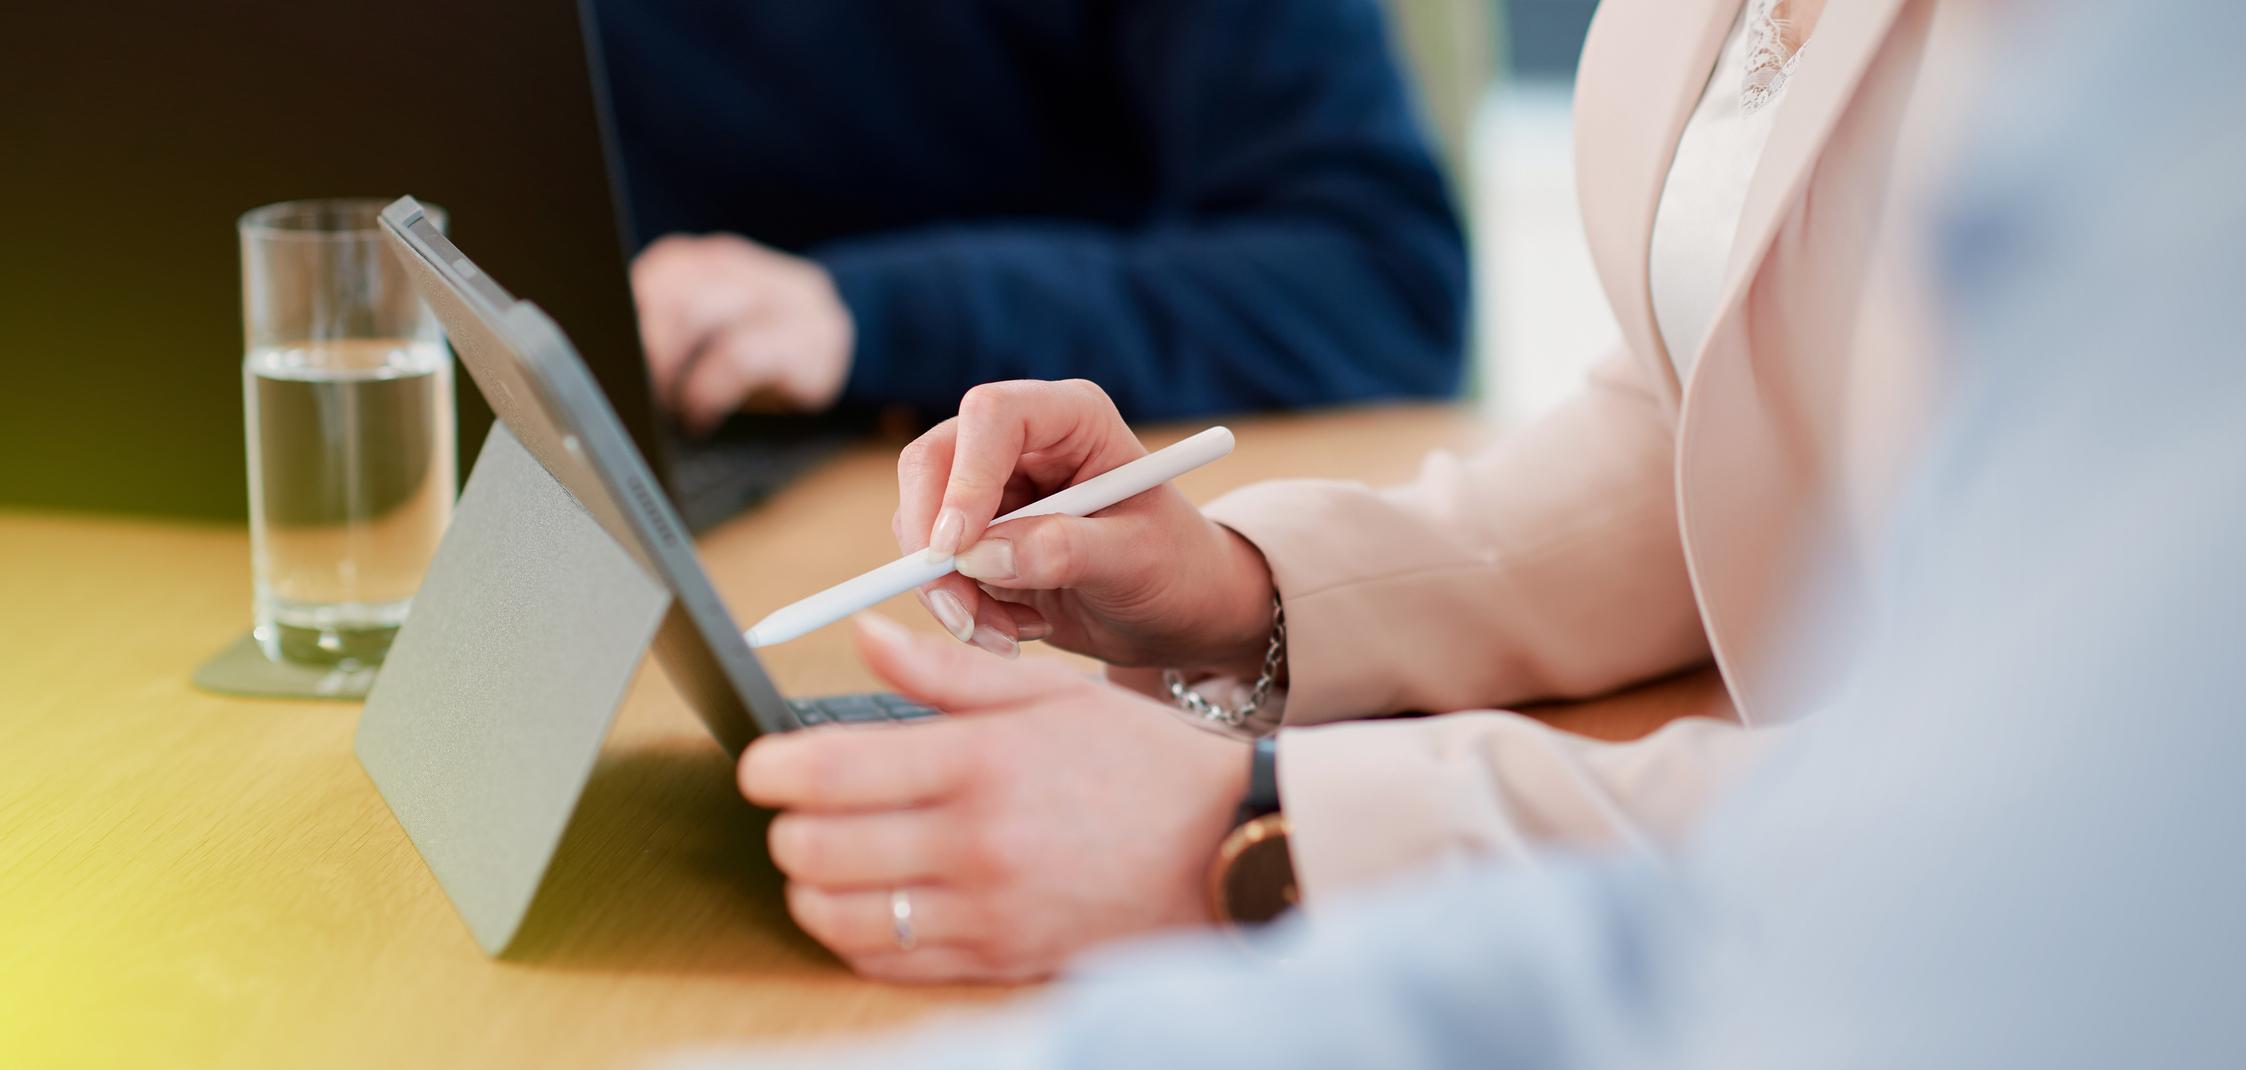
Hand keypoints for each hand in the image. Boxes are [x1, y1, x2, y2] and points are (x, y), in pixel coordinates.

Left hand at [629, 232, 853, 431]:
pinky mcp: (810, 339)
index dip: (629, 314)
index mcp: (714, 260)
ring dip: (672, 370)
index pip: (659, 272)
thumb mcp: (715, 330)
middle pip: (676, 289)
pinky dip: (709, 391)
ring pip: (704, 313)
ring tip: (664, 405)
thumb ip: (670, 328)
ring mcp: (785, 298)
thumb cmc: (765, 345)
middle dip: (645, 346)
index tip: (610, 357)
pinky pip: (742, 356)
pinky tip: (700, 415)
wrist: (859, 342)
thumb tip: (612, 362)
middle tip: (633, 388)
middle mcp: (750, 269)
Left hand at [741, 614, 1249, 982]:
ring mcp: (986, 909)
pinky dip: (853, 936)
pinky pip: (888, 962)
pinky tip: (866, 905)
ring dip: (809, 888)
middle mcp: (975, 840)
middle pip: (815, 849)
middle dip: (785, 827)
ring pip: (838, 915)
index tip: (760, 765)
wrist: (1229, 844)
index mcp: (979, 761)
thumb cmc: (1141, 760)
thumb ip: (945, 672)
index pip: (829, 770)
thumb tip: (863, 636)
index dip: (770, 769)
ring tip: (822, 860)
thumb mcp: (1051, 693)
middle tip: (795, 809)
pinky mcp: (999, 959)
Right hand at [894, 379, 1275, 674]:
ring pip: (921, 523)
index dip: (965, 476)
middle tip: (961, 615)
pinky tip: (1014, 630)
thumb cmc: (1174, 569)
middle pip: (933, 463)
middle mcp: (1021, 442)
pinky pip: (933, 567)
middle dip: (935, 546)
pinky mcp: (973, 537)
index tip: (956, 548)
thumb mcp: (1136, 561)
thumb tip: (982, 555)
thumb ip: (1065, 550)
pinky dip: (960, 609)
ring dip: (950, 591)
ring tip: (1010, 636)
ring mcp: (991, 488)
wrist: (1175, 611)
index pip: (994, 416)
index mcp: (1072, 419)